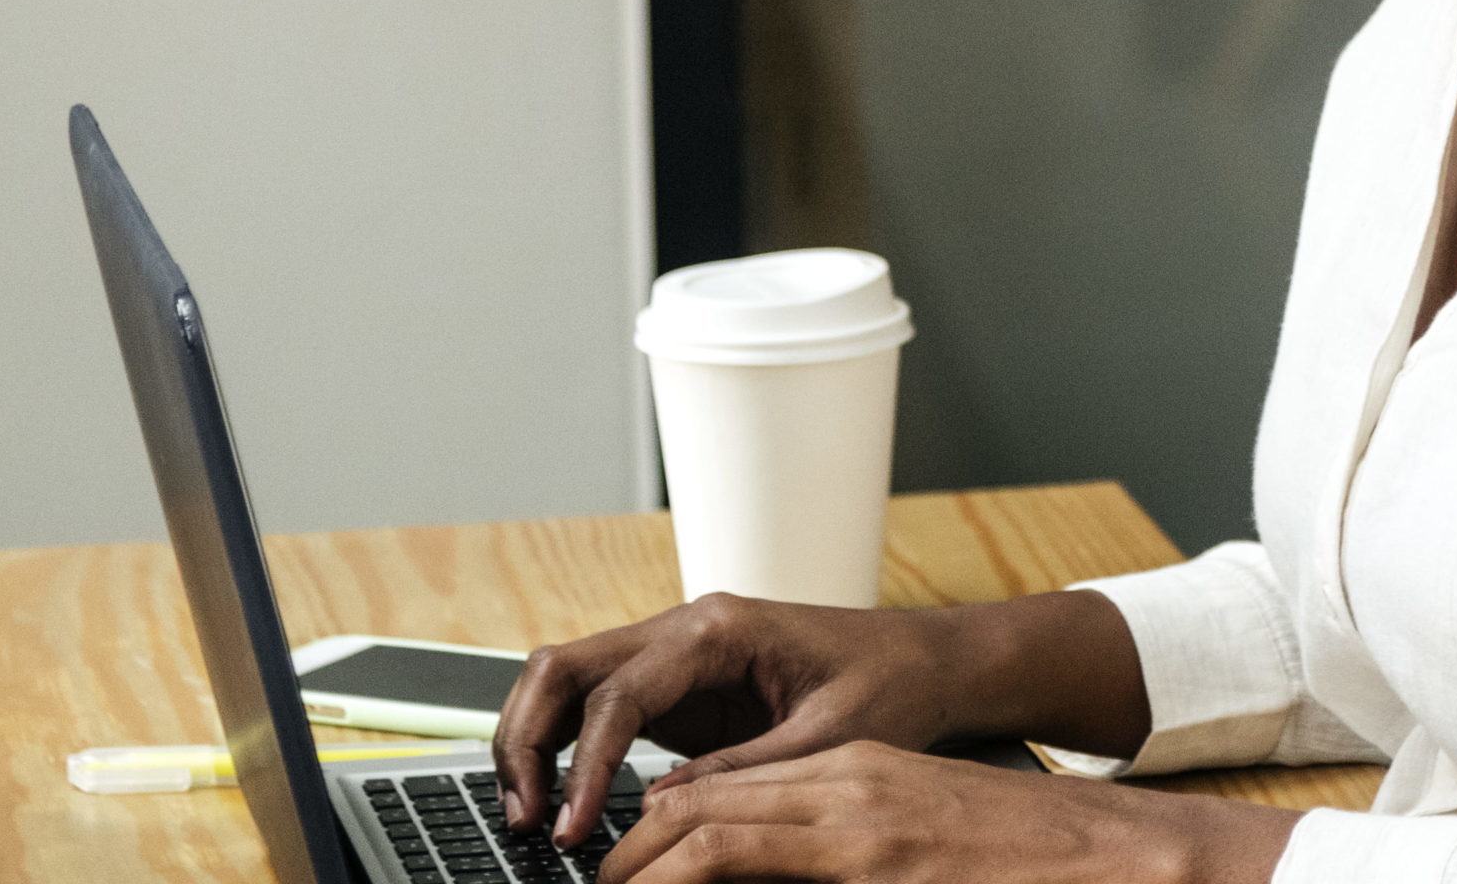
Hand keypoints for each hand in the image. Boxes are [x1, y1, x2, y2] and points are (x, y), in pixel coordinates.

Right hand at [493, 590, 1152, 848]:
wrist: (932, 662)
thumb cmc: (894, 685)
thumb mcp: (829, 739)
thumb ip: (743, 772)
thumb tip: (660, 811)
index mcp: (720, 627)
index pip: (619, 693)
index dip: (585, 764)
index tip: (574, 829)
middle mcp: (686, 628)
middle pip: (563, 666)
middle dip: (526, 738)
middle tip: (525, 819)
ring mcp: (678, 653)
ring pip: (568, 680)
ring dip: (534, 741)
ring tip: (531, 817)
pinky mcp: (681, 687)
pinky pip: (600, 708)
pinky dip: (569, 749)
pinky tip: (569, 805)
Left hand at [599, 741, 1298, 883]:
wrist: (1115, 851)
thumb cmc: (1022, 855)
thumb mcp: (916, 841)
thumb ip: (844, 855)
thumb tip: (772, 868)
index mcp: (854, 779)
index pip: (722, 798)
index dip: (652, 841)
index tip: (612, 877)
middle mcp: (844, 784)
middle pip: (699, 809)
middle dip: (627, 857)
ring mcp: (857, 815)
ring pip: (711, 826)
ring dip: (643, 865)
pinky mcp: (875, 849)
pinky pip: (753, 851)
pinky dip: (693, 870)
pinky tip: (659, 883)